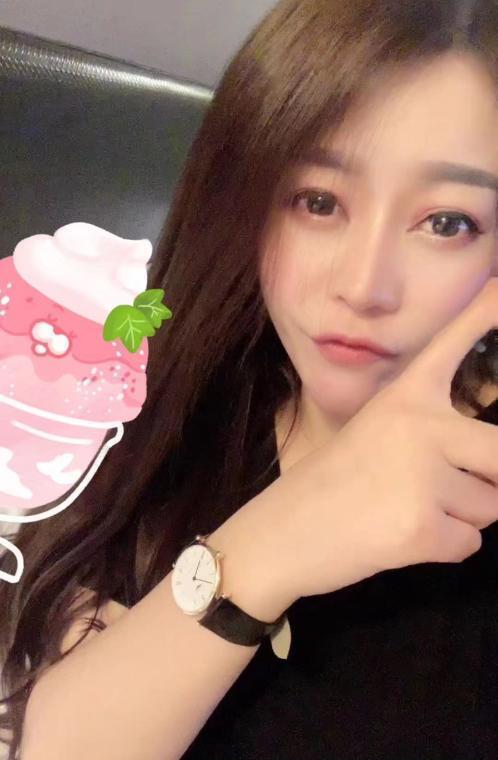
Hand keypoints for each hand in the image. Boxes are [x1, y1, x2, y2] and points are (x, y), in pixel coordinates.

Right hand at [259, 278, 497, 606]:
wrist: (283, 532)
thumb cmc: (334, 483)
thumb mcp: (378, 434)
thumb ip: (432, 431)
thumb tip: (492, 457)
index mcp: (406, 397)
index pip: (454, 344)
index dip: (484, 312)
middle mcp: (419, 425)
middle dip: (486, 483)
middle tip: (433, 491)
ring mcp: (420, 475)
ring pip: (491, 506)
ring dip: (458, 518)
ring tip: (403, 511)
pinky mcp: (420, 527)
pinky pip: (470, 544)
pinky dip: (443, 548)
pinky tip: (398, 537)